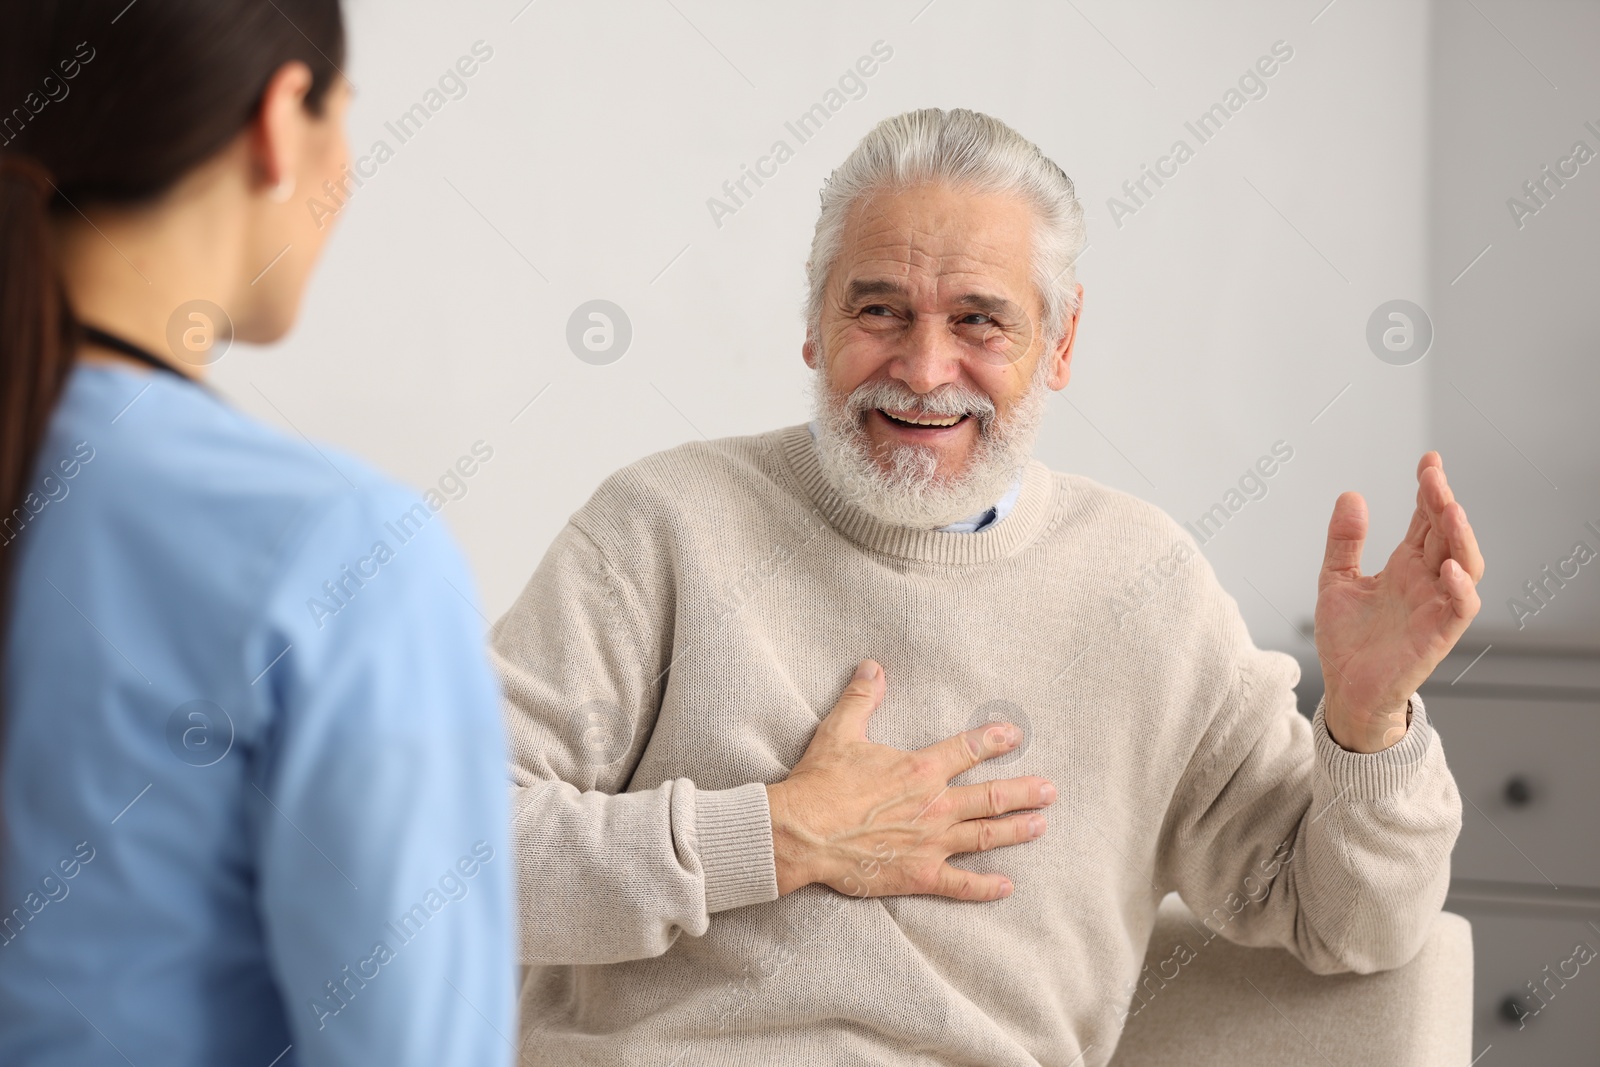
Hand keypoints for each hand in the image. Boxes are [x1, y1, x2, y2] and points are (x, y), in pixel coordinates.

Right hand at [766, 660, 1056, 899]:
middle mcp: (934, 805)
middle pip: (990, 797)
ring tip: (1040, 825)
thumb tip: (873, 665)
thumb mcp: (840, 732)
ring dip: (1016, 830)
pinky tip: (1007, 885)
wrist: (802, 832)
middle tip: (1050, 790)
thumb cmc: (820, 782)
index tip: (1014, 735)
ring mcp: (930, 843)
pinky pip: (960, 884)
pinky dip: (985, 886)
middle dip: (1024, 791)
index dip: (993, 741)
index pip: (967, 749)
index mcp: (919, 769)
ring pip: (985, 835)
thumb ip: (862, 698)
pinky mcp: (919, 874)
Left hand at [1314, 452, 1484, 752]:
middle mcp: (1426, 581)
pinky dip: (1460, 589)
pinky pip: (1460, 609)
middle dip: (1443, 503)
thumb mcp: (1336, 580)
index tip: (1428, 460)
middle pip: (1447, 534)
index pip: (1426, 520)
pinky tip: (1450, 569)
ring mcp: (1435, 606)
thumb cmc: (1348, 639)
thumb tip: (1351, 495)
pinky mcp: (1437, 636)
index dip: (1429, 490)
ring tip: (1449, 508)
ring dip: (1461, 538)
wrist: (1346, 689)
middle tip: (1433, 476)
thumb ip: (1344, 541)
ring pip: (1465, 565)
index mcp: (1406, 565)